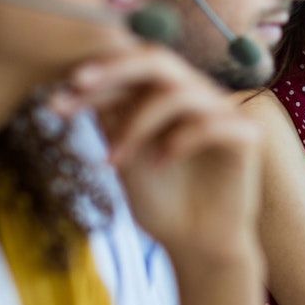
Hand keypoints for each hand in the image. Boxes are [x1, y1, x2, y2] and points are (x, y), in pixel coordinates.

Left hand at [67, 46, 260, 263]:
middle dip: (116, 69)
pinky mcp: (247, 135)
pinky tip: (160, 163)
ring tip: (116, 161)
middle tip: (79, 83)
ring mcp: (224, 111)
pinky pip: (211, 122)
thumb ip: (112, 120)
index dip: (95, 80)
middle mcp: (197, 95)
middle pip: (159, 60)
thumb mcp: (124, 158)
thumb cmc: (162, 202)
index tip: (57, 104)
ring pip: (178, 93)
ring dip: (138, 123)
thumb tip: (78, 83)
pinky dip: (180, 140)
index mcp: (168, 95)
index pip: (132, 70)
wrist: (197, 245)